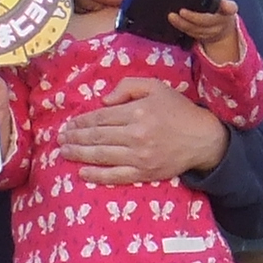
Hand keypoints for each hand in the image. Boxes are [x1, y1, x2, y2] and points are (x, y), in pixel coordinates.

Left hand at [60, 78, 231, 185]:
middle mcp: (135, 134)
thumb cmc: (177, 110)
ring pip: (101, 155)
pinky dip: (96, 175)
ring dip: (79, 154)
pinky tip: (82, 173)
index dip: (82, 121)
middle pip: (97, 137)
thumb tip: (103, 101)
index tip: (69, 124)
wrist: (202, 138)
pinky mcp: (144, 172)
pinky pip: (115, 176)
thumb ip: (128, 87)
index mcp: (137, 111)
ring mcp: (139, 156)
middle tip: (60, 138)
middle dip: (75, 137)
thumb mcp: (156, 87)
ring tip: (64, 152)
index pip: (101, 117)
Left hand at [169, 0, 243, 67]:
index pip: (229, 7)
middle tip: (181, 11)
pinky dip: (182, 28)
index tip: (220, 3)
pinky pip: (192, 34)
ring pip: (197, 30)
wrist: (223, 27)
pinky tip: (174, 22)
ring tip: (171, 16)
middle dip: (193, 17)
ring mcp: (213, 32)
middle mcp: (222, 22)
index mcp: (228, 9)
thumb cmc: (218, 8)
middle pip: (207, 21)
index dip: (226, 6)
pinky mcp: (204, 38)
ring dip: (183, 24)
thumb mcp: (221, 0)